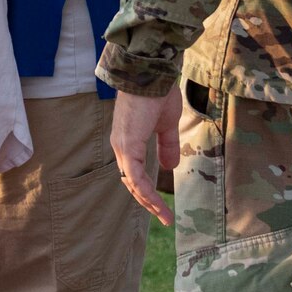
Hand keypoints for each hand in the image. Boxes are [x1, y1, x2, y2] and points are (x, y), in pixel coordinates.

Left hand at [110, 88, 182, 225]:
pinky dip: (146, 192)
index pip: (134, 173)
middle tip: (164, 217)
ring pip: (132, 183)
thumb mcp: (166, 125)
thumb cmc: (159, 94)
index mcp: (128, 141)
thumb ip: (167, 145)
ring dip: (148, 202)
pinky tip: (157, 203)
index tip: (162, 205)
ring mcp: (122, 146)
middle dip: (148, 202)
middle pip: (131, 182)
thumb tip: (170, 167)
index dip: (147, 190)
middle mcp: (121, 146)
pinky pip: (135, 176)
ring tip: (164, 216)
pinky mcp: (128, 145)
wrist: (153, 75)